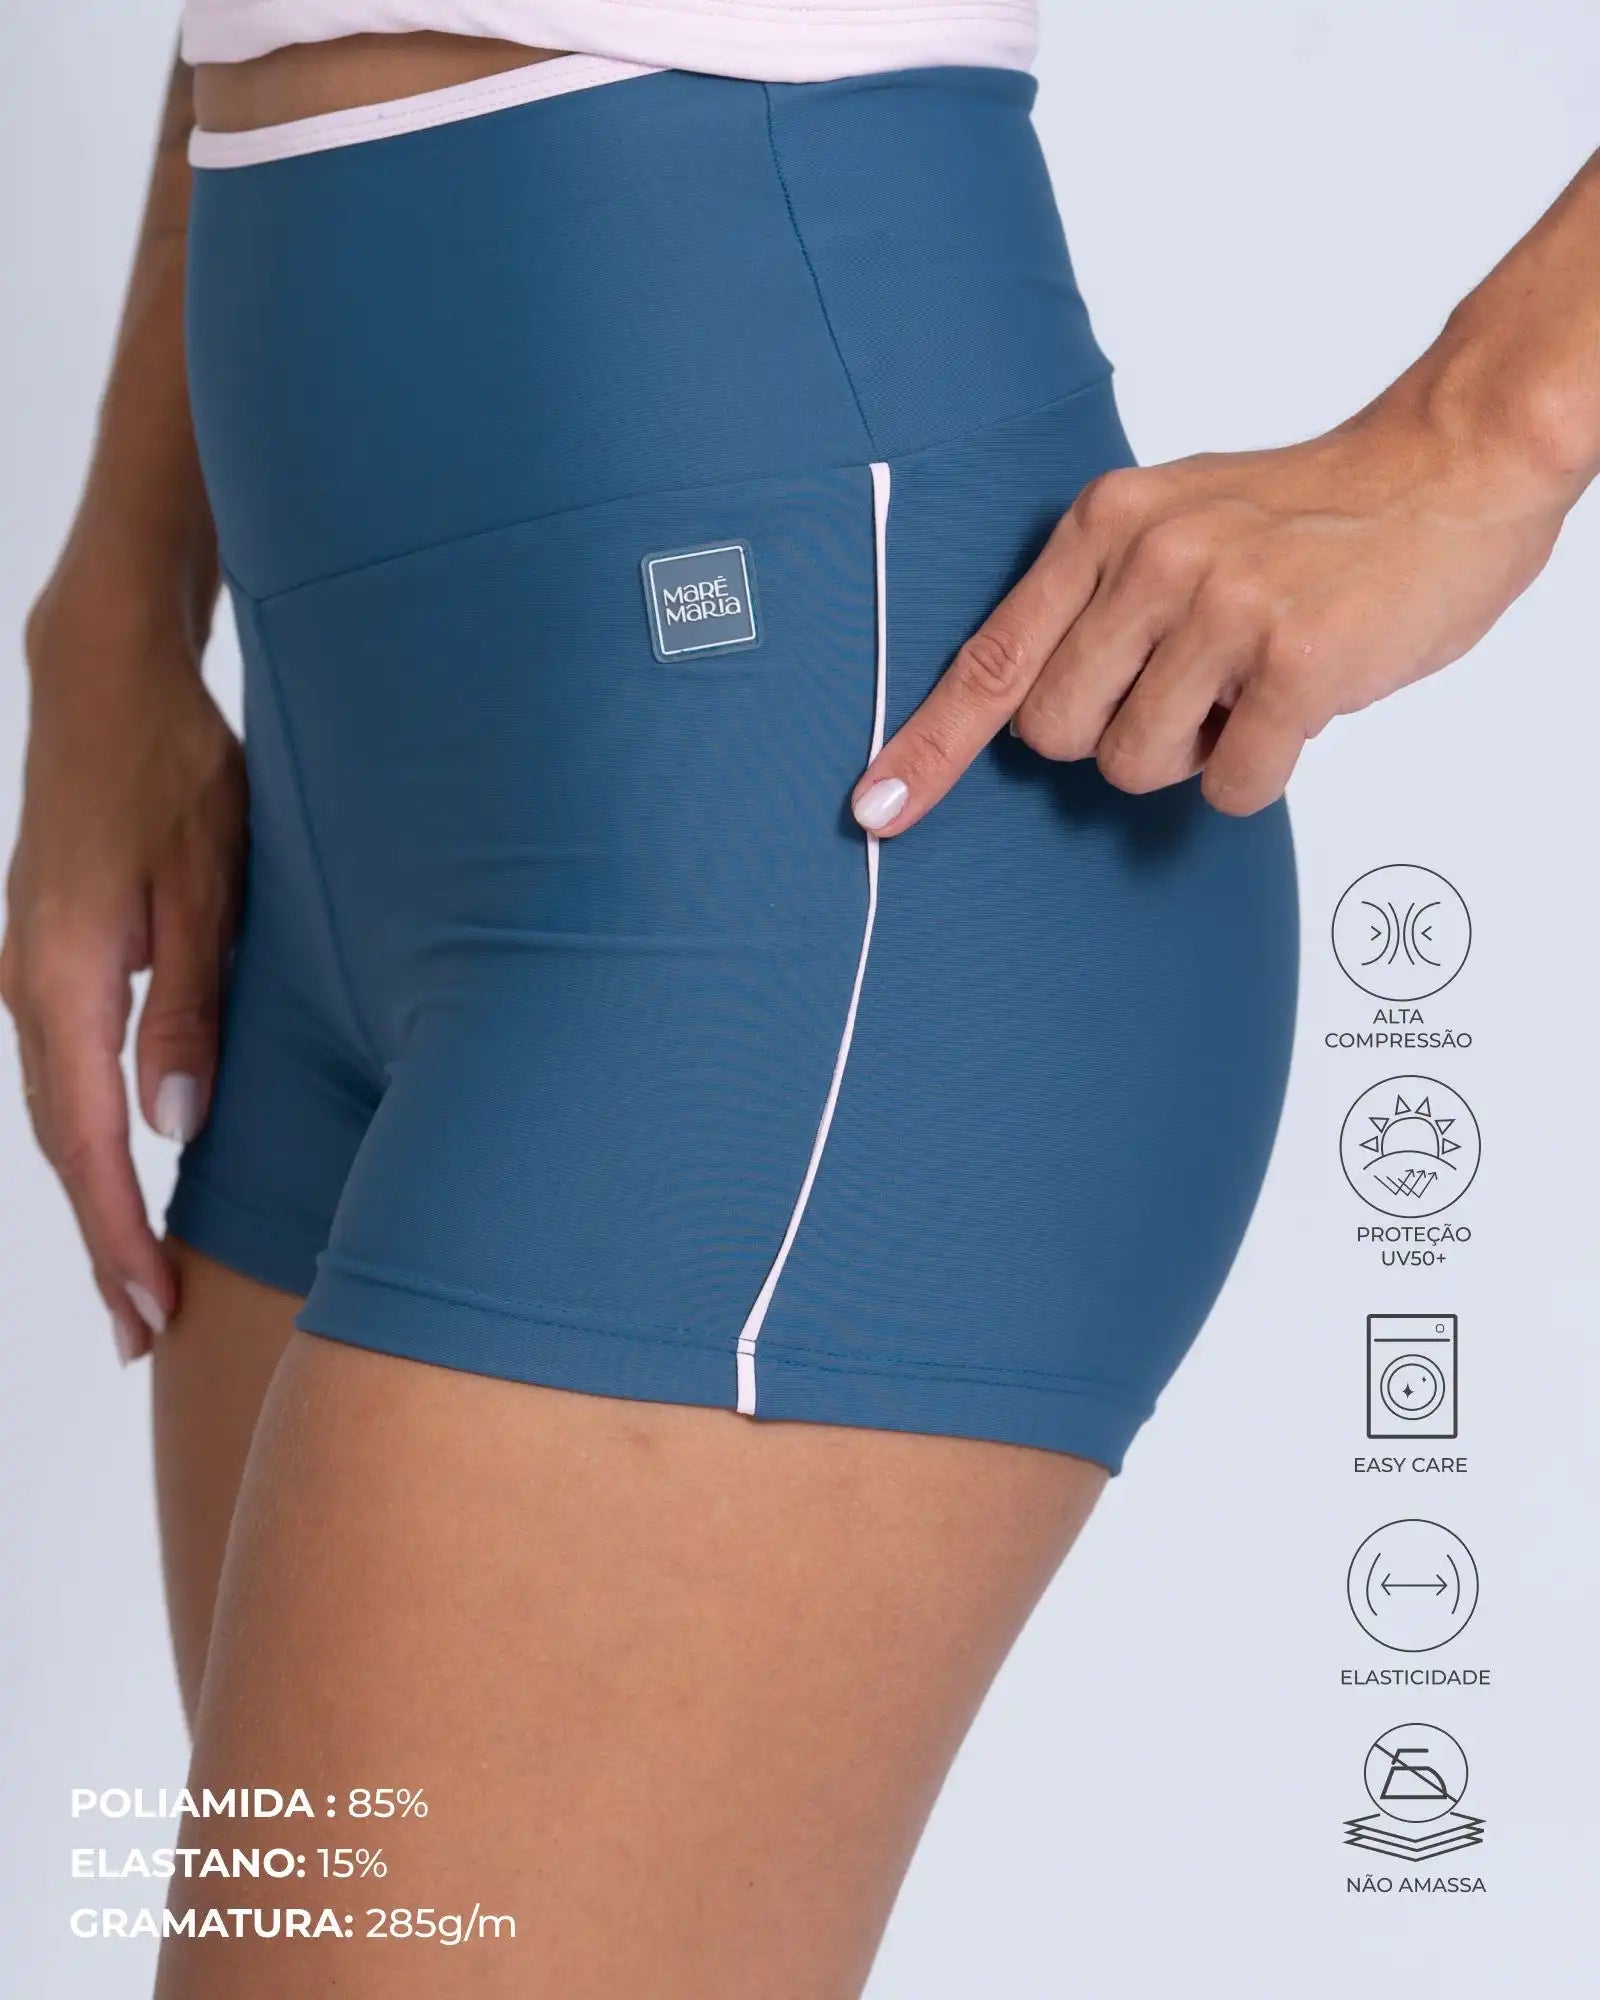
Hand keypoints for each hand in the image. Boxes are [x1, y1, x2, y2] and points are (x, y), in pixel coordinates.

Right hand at [2, 548, 243, 1364]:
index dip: (118, 1236)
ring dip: (97, 1198)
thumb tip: (170, 1128)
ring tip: (136, 1280)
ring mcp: (29, 970)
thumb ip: (192, 1007)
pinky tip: (124, 1170)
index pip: (88, 1140)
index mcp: (66, 978)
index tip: (149, 1314)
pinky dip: (92, 1136)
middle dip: (104, 1242)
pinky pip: (64, 1071)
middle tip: (145, 1335)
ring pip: (60, 1112)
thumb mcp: (210, 884)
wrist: (106, 681)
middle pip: (63, 1143)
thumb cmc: (176, 770)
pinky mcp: (50, 956)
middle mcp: (29, 986)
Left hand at [851, 394, 1570, 830]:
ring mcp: (1222, 607)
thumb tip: (1028, 711)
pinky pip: (1231, 786)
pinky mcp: (1294, 662)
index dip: (929, 745)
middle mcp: (1150, 561)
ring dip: (1195, 751)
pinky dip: (1259, 769)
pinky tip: (1299, 704)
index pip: (991, 658)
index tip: (876, 809)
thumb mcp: (1176, 521)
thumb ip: (1097, 601)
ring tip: (1252, 679)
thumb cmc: (1309, 515)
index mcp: (1105, 526)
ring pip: (1138, 766)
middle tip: (1191, 685)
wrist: (1451, 466)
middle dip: (1115, 737)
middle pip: (1057, 736)